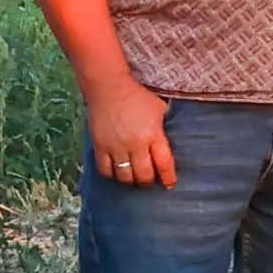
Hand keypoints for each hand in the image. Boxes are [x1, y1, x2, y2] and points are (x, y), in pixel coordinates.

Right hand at [83, 73, 176, 187]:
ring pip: (124, 176)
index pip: (164, 164)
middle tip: (150, 180)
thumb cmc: (138, 97)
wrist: (108, 87)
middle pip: (143, 175)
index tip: (169, 185)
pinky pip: (104, 170)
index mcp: (153, 134)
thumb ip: (165, 129)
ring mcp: (115, 146)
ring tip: (133, 177)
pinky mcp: (99, 145)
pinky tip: (117, 172)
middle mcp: (134, 143)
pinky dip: (111, 174)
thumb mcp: (160, 110)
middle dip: (148, 182)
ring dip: (130, 180)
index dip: (168, 178)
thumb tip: (173, 146)